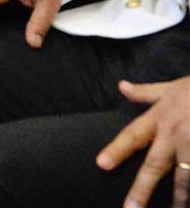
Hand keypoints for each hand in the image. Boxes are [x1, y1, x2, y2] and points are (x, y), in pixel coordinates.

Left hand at [97, 77, 189, 207]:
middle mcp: (174, 134)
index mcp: (160, 118)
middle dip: (142, 188)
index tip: (101, 165)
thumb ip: (146, 92)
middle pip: (155, 165)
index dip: (117, 150)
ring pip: (184, 177)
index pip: (133, 136)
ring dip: (180, 198)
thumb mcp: (171, 87)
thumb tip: (121, 87)